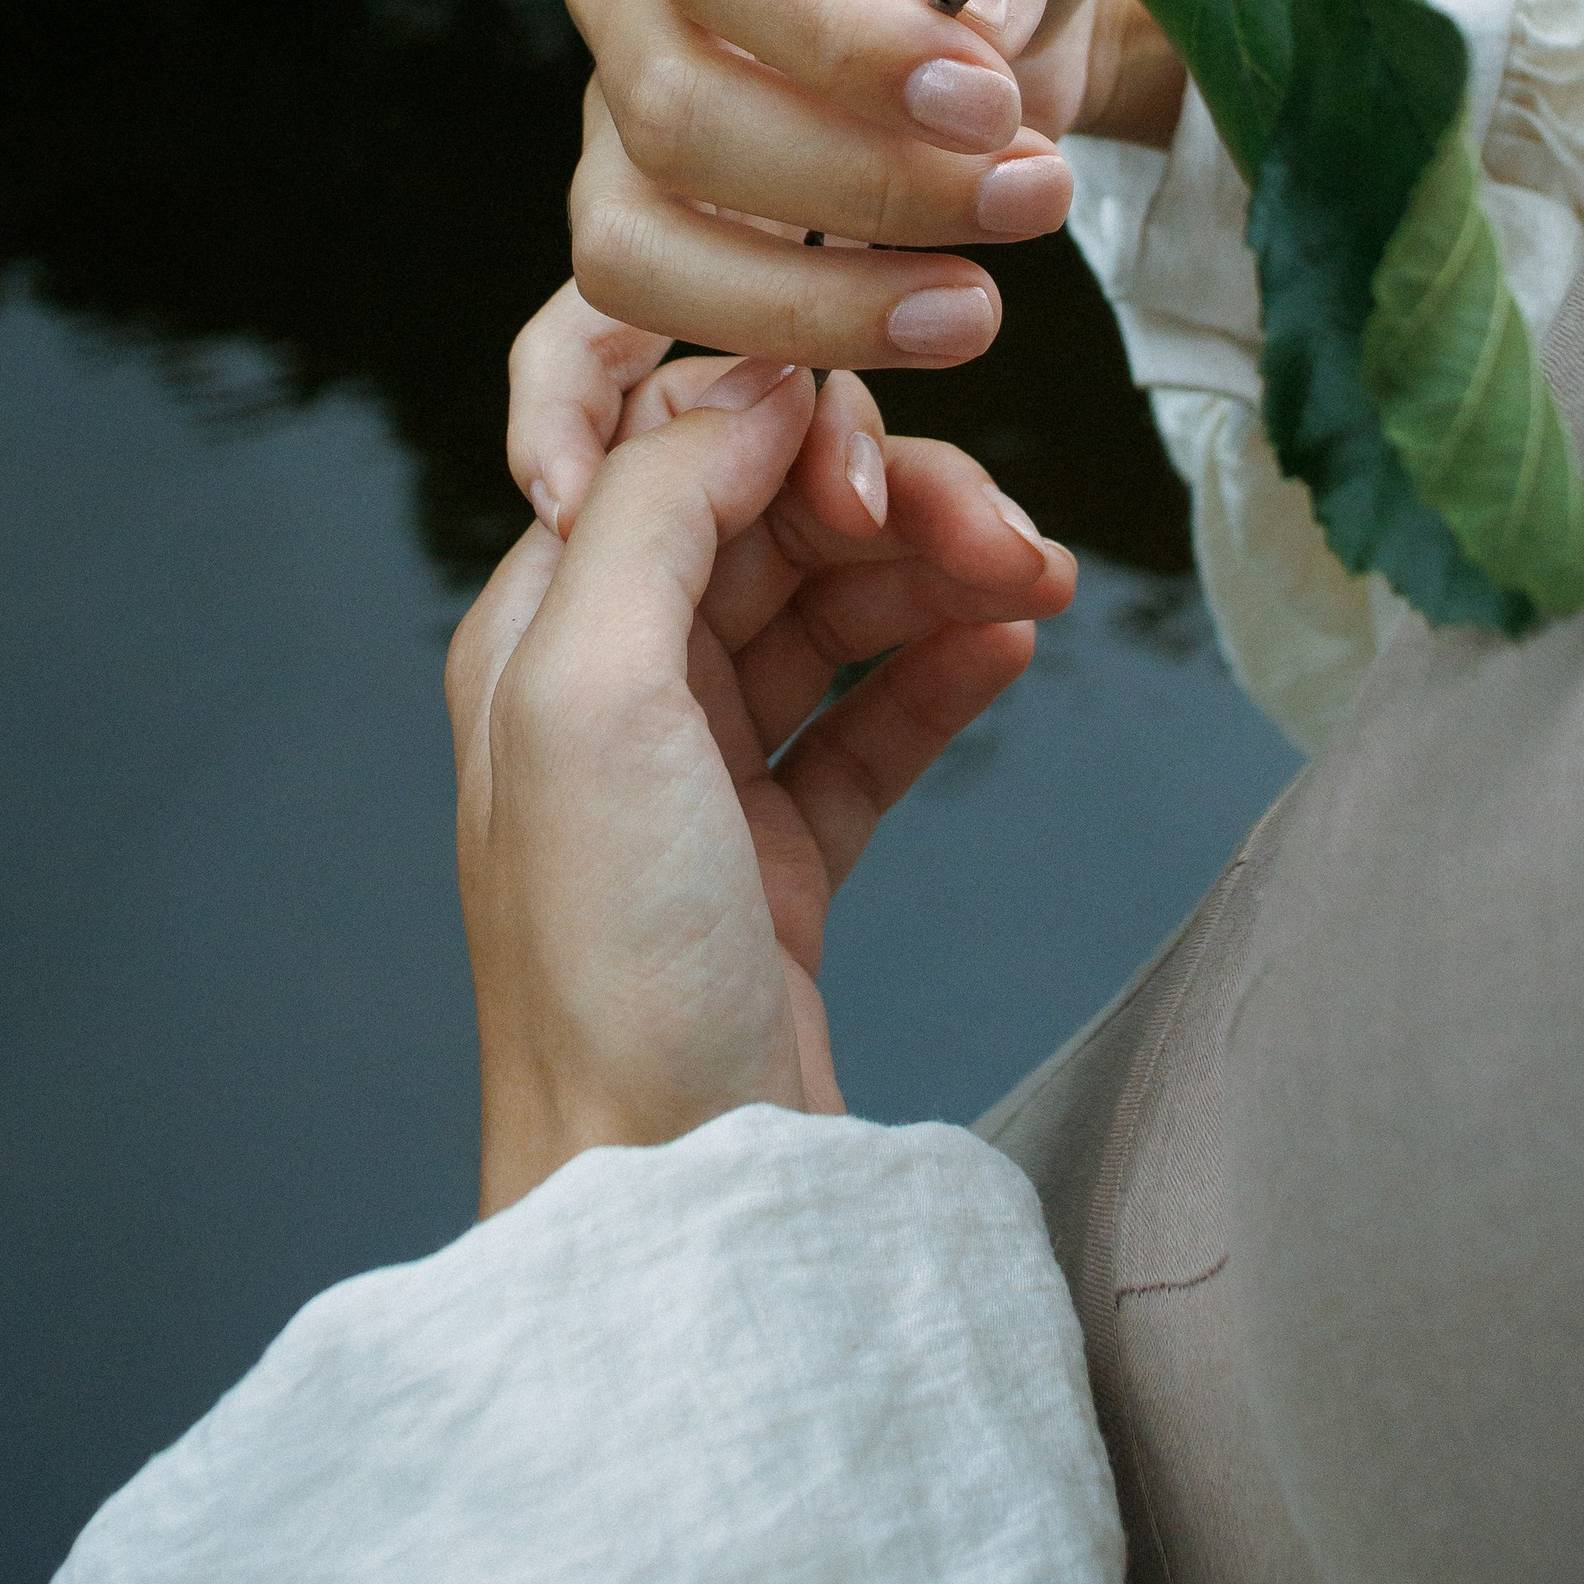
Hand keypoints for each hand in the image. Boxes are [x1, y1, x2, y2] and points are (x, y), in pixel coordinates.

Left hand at [449, 343, 1075, 1213]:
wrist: (674, 1199)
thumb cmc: (610, 962)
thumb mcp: (595, 696)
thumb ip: (660, 514)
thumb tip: (749, 383)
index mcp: (541, 631)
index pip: (671, 449)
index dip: (786, 428)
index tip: (875, 470)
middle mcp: (611, 689)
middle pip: (771, 522)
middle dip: (896, 503)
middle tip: (1011, 537)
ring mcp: (699, 777)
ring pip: (835, 612)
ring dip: (940, 576)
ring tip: (1042, 584)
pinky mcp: (779, 861)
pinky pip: (873, 722)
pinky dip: (942, 670)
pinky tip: (1012, 650)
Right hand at [554, 0, 1197, 392]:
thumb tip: (962, 34)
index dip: (836, 41)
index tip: (982, 97)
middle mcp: (625, 2)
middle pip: (675, 119)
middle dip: (863, 186)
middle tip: (1030, 199)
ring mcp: (618, 131)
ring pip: (633, 245)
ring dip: (804, 307)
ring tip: (972, 315)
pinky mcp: (644, 239)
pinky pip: (565, 338)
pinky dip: (562, 414)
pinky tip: (577, 485)